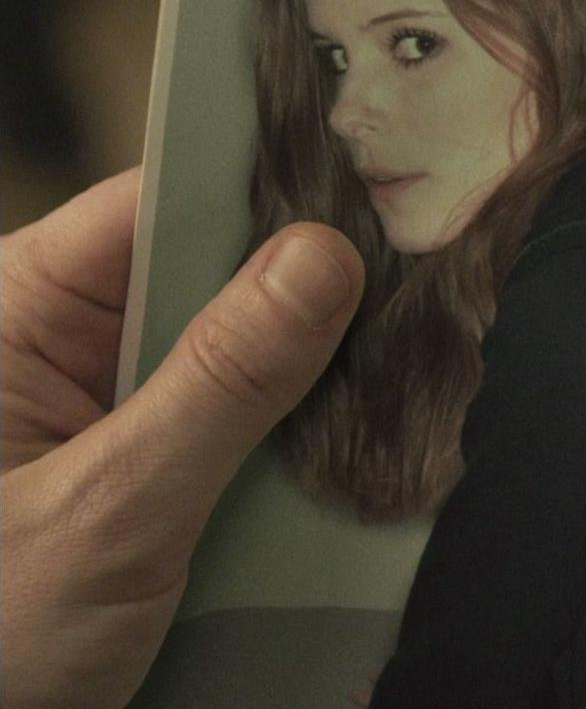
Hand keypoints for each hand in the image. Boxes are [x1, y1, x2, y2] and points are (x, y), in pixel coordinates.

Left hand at [0, 167, 364, 708]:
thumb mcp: (109, 512)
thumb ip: (219, 383)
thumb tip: (322, 259)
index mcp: (14, 310)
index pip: (160, 203)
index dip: (272, 196)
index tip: (388, 198)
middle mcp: (55, 339)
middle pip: (209, 272)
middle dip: (309, 297)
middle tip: (422, 303)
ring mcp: (98, 405)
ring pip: (233, 350)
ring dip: (306, 378)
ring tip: (400, 381)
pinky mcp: (136, 466)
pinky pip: (231, 420)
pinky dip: (287, 437)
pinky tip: (349, 450)